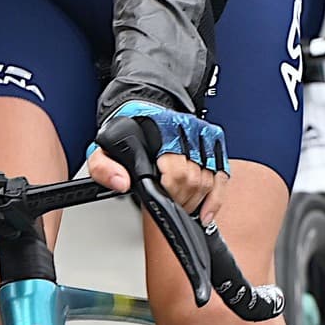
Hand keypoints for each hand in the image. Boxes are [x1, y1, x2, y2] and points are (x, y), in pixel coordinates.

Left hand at [86, 99, 228, 223]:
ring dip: (196, 201)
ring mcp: (201, 136)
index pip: (175, 171)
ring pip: (208, 179)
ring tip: (181, 207)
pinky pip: (222, 175)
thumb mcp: (103, 149)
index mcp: (158, 130)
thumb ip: (103, 167)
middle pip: (192, 179)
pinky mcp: (213, 142)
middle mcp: (184, 130)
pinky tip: (205, 212)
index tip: (160, 198)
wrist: (141, 112)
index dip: (169, 192)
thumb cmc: (124, 134)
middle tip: (170, 205)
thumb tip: (120, 182)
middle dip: (180, 199)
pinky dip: (216, 198)